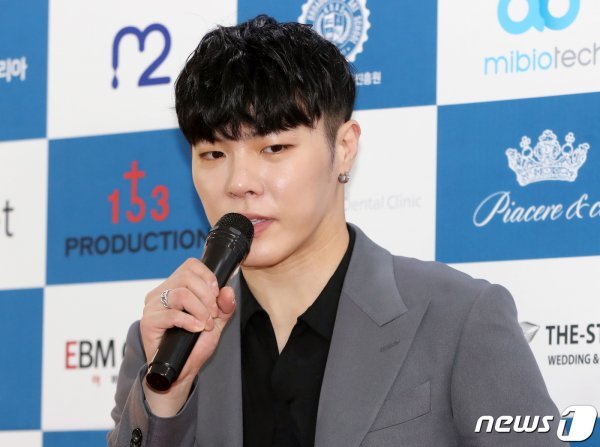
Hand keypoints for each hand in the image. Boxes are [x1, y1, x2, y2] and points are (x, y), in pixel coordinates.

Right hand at [139, 258, 235, 415]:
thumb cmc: (195, 344)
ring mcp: (152, 306)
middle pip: (187, 277)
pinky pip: (172, 313)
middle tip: (213, 315)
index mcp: (175, 286)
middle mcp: (161, 292)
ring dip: (200, 310)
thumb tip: (228, 290)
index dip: (208, 277)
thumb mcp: (216, 322)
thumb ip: (224, 306)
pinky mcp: (148, 321)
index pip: (191, 265)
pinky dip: (190, 321)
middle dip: (207, 296)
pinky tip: (196, 329)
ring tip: (205, 325)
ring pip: (181, 294)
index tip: (216, 296)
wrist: (181, 371)